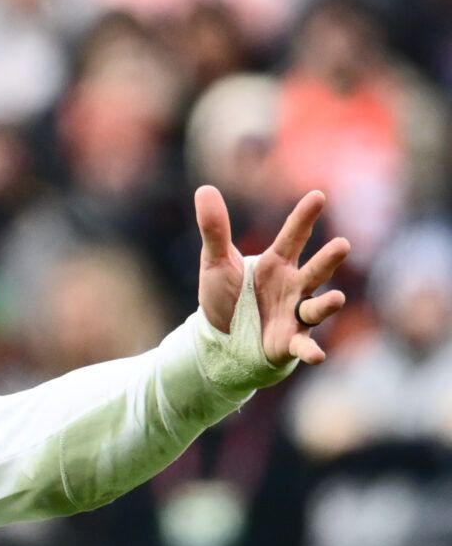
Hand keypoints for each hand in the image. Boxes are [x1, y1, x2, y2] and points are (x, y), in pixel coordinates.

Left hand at [195, 185, 350, 366]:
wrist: (220, 338)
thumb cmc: (225, 296)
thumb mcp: (215, 263)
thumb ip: (215, 229)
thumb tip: (204, 189)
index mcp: (277, 263)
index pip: (293, 237)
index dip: (304, 218)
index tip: (317, 196)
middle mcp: (293, 286)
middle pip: (315, 270)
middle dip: (328, 260)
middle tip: (342, 246)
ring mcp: (295, 313)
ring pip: (317, 306)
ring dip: (327, 303)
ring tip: (335, 298)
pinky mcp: (290, 341)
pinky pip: (303, 345)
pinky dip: (310, 350)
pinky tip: (316, 356)